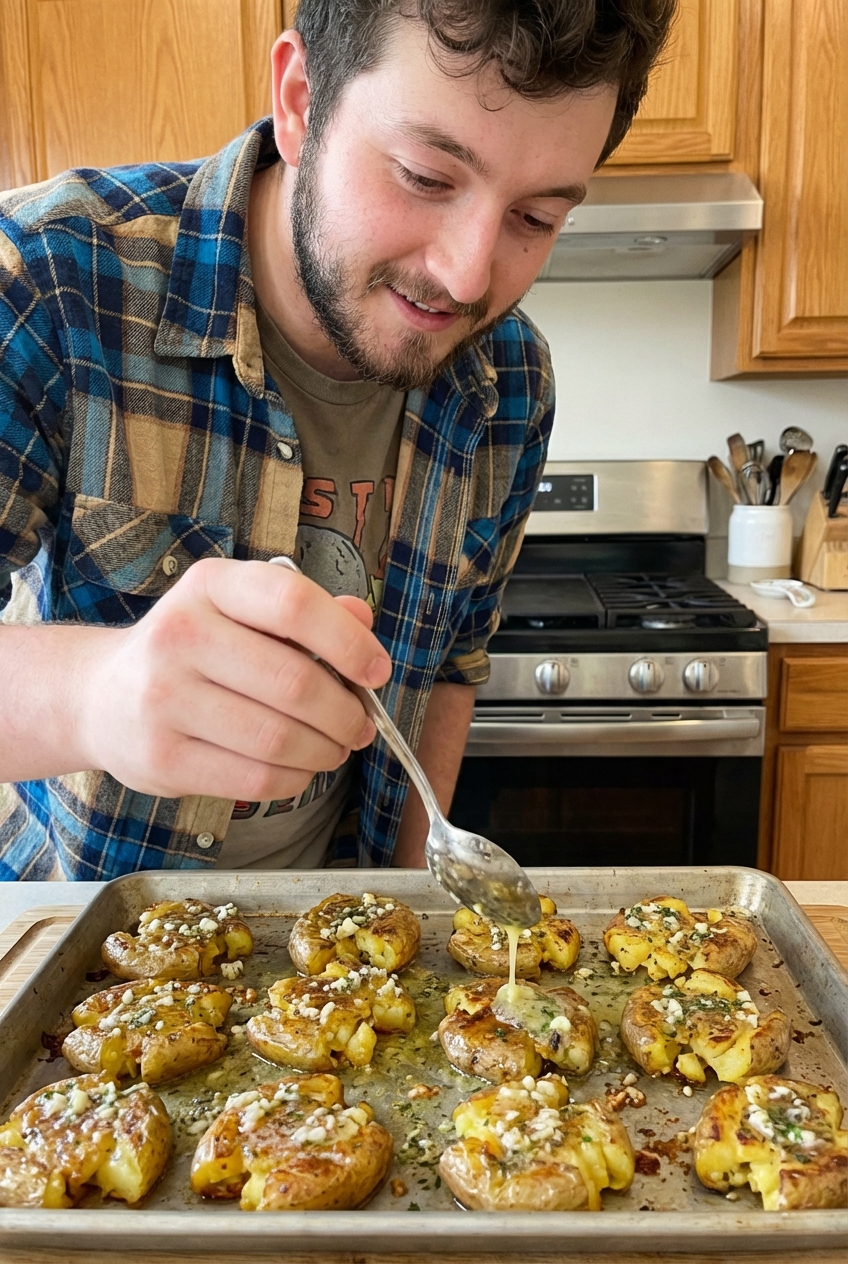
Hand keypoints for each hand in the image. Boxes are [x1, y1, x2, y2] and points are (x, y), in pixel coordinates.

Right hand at [79, 558, 390, 799]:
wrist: (101, 696)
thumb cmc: (192, 650)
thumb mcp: (239, 611)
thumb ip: (303, 612)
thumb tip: (363, 621)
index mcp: (209, 586)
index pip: (292, 604)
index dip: (348, 641)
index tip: (376, 670)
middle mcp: (180, 635)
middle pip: (295, 682)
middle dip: (346, 713)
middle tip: (360, 725)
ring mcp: (164, 699)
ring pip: (279, 739)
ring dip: (325, 751)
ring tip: (333, 749)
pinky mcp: (161, 758)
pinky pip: (255, 779)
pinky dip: (294, 780)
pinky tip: (297, 769)